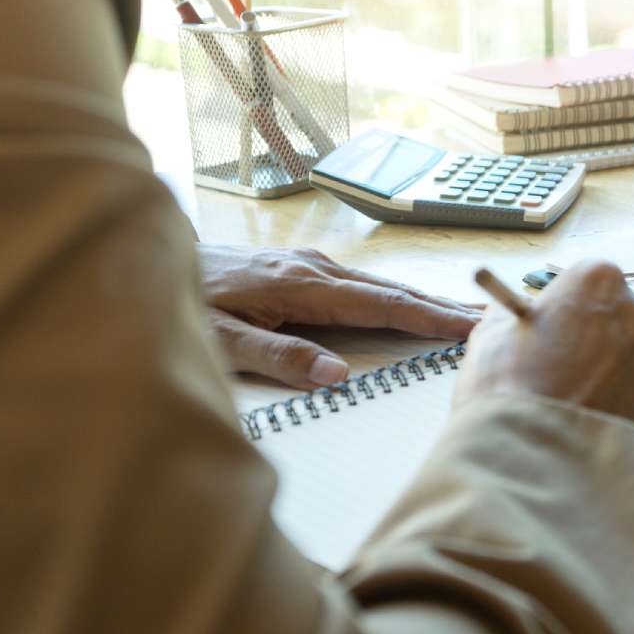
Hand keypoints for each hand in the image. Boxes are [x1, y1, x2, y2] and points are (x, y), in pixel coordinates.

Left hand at [198, 245, 480, 388]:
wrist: (144, 259)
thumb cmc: (180, 304)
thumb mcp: (219, 342)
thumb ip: (278, 357)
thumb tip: (336, 375)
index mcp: (303, 288)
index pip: (383, 305)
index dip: (430, 318)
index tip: (472, 326)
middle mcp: (313, 269)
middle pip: (391, 291)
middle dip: (441, 307)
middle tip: (488, 320)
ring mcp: (307, 264)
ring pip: (378, 285)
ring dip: (421, 300)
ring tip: (461, 313)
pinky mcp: (298, 268)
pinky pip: (360, 283)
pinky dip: (392, 295)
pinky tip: (404, 303)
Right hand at [455, 260, 633, 431]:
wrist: (533, 456)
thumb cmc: (508, 388)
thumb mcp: (492, 335)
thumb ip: (513, 316)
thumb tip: (515, 317)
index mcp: (598, 282)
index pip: (589, 281)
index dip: (569, 307)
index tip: (555, 327)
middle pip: (620, 318)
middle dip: (597, 338)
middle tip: (565, 368)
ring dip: (612, 376)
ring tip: (575, 403)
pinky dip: (623, 410)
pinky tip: (591, 426)